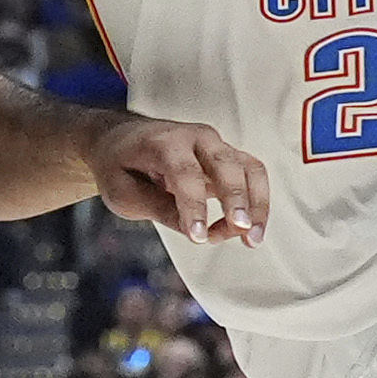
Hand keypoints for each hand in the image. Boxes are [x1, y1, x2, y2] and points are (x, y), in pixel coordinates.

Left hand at [86, 113, 270, 245]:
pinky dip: (257, 203)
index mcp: (163, 143)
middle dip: (236, 198)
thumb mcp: (122, 193)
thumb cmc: (119, 167)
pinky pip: (252, 176)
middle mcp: (195, 137)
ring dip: (256, 204)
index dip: (194, 206)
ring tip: (252, 240)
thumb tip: (193, 230)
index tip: (199, 237)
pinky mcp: (227, 157)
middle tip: (242, 231)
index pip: (185, 174)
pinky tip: (249, 232)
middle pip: (225, 164)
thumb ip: (157, 208)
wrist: (121, 139)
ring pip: (248, 168)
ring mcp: (215, 145)